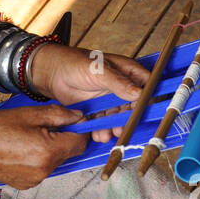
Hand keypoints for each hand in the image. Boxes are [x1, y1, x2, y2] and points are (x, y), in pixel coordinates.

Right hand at [0, 105, 88, 188]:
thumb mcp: (28, 114)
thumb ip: (58, 115)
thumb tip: (78, 117)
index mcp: (48, 151)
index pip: (80, 143)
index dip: (79, 130)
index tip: (73, 122)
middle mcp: (46, 169)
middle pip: (68, 153)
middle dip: (62, 139)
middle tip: (42, 126)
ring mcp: (36, 179)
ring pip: (55, 161)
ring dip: (49, 149)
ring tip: (27, 137)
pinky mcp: (27, 184)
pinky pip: (42, 169)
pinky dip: (38, 159)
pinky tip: (21, 149)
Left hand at [28, 45, 147, 142]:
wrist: (53, 73)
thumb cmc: (76, 63)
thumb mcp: (99, 70)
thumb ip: (119, 82)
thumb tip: (139, 93)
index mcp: (128, 72)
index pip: (146, 87)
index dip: (147, 100)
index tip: (144, 113)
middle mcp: (122, 87)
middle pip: (132, 107)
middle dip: (127, 120)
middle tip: (121, 129)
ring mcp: (110, 100)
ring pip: (118, 117)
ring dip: (113, 127)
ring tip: (106, 135)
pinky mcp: (98, 110)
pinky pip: (104, 122)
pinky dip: (102, 130)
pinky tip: (97, 135)